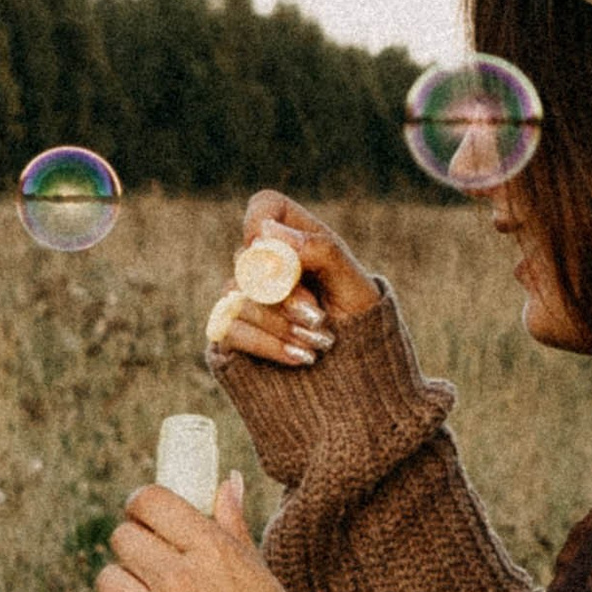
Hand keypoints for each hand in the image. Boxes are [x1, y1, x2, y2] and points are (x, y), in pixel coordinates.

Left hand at [71, 477, 306, 591]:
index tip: (145, 522)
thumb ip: (234, 528)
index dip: (142, 508)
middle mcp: (179, 581)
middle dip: (135, 554)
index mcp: (213, 553)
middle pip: (123, 538)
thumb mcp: (262, 579)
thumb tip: (226, 481)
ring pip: (106, 580)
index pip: (150, 501)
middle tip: (153, 578)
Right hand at [212, 191, 379, 365]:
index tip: (274, 252)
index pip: (265, 209)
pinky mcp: (232, 335)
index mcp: (299, 244)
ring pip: (238, 297)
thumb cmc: (361, 329)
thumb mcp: (353, 286)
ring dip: (282, 323)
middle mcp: (266, 268)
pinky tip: (298, 357)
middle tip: (318, 315)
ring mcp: (245, 302)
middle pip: (247, 258)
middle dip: (284, 291)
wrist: (355, 382)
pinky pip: (229, 328)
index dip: (260, 223)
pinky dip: (267, 344)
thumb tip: (267, 234)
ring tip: (319, 344)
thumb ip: (320, 251)